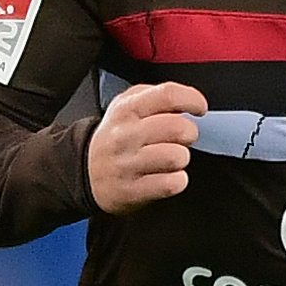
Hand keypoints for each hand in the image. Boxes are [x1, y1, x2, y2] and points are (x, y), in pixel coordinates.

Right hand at [85, 82, 206, 213]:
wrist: (86, 172)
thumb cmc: (117, 137)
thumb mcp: (127, 104)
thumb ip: (156, 96)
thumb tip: (188, 100)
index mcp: (127, 109)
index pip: (168, 95)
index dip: (192, 100)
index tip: (199, 108)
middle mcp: (125, 135)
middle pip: (178, 127)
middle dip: (189, 133)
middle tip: (181, 138)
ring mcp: (126, 165)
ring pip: (176, 156)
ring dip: (181, 158)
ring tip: (171, 159)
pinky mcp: (131, 191)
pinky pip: (171, 184)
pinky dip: (177, 181)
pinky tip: (168, 176)